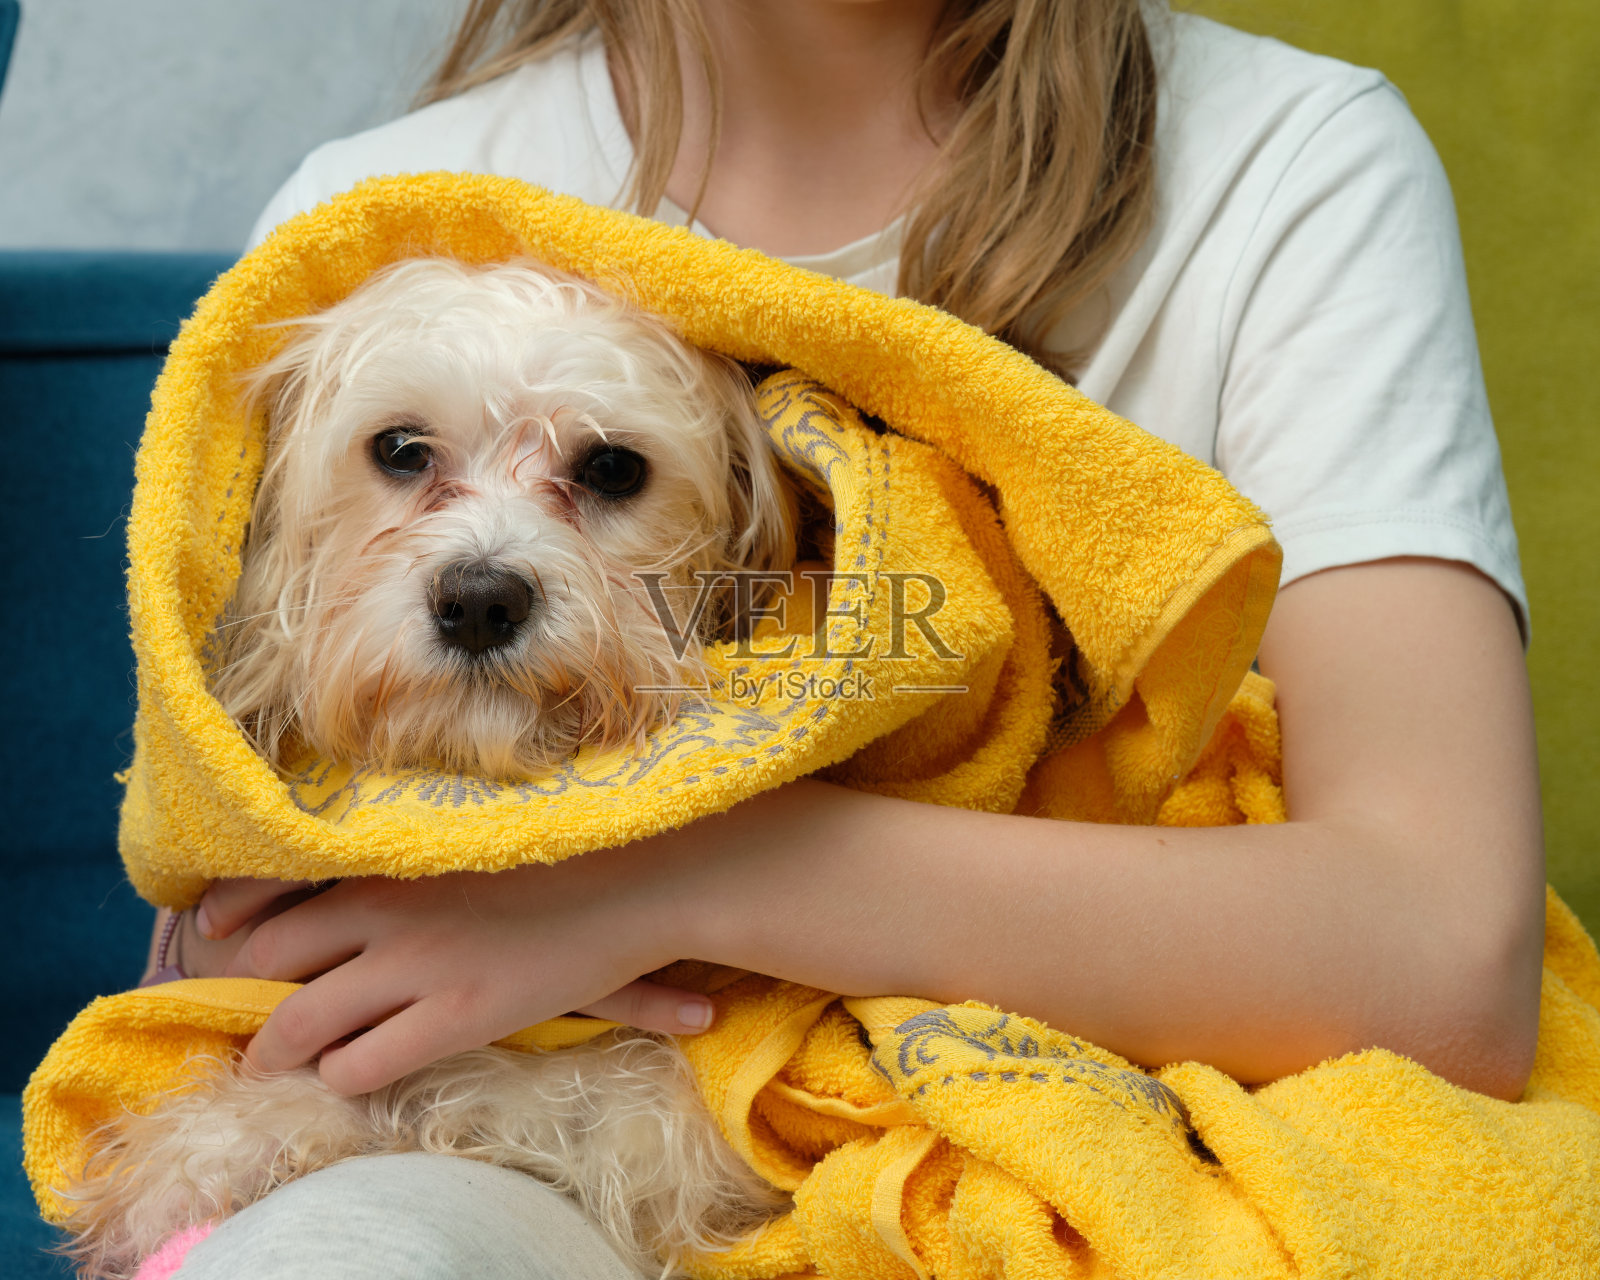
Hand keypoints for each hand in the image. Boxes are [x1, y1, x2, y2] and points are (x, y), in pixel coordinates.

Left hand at [205, 851, 714, 1094]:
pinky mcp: (457, 1014)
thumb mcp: (474, 826)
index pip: (275, 875)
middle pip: (275, 957)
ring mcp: (418, 962)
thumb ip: (411, 842)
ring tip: (283, 1062)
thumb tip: (363, 856)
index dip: (233, 907)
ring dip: (283, 1050)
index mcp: (392, 852)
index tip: (215, 924)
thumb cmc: (564, 846)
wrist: (641, 876)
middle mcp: (388, 905)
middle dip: (253, 989)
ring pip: (302, 1023)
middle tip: (258, 1010)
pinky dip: (345, 1074)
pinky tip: (361, 1068)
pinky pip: (362, 1065)